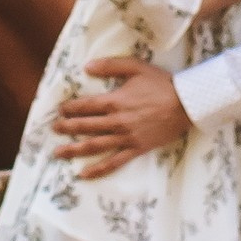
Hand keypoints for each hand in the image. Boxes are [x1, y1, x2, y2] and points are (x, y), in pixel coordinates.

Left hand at [53, 62, 191, 177]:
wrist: (186, 104)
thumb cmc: (162, 84)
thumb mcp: (136, 67)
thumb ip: (110, 66)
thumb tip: (87, 67)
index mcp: (114, 101)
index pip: (85, 106)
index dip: (70, 108)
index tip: (60, 110)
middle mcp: (116, 121)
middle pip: (85, 126)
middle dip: (66, 128)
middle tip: (54, 129)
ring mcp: (125, 137)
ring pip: (94, 146)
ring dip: (74, 150)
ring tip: (58, 153)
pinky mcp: (136, 149)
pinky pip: (114, 161)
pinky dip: (98, 169)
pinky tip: (83, 174)